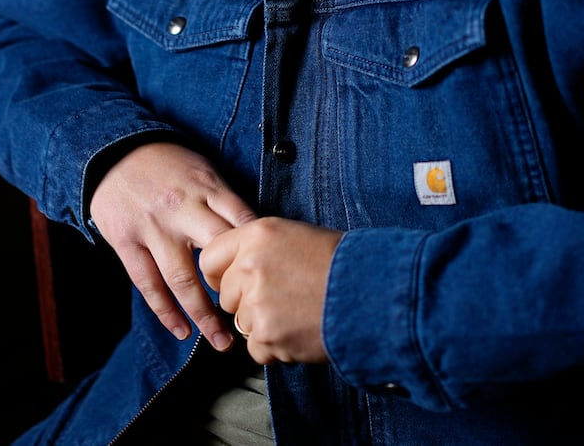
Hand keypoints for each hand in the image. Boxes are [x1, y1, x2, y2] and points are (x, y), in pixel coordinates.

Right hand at [89, 141, 256, 350]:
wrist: (112, 150)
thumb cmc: (168, 163)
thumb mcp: (203, 169)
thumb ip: (226, 201)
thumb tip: (259, 237)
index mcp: (207, 187)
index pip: (242, 223)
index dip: (259, 254)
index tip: (274, 281)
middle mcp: (181, 209)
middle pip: (217, 255)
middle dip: (238, 290)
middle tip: (255, 320)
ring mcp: (152, 228)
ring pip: (182, 279)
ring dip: (203, 315)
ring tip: (222, 342)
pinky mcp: (126, 241)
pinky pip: (147, 283)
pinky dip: (165, 311)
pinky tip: (182, 331)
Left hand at [200, 217, 341, 364]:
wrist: (373, 292)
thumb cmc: (342, 263)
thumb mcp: (296, 236)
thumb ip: (260, 249)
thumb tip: (237, 269)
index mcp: (256, 235)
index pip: (210, 257)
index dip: (220, 274)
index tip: (233, 283)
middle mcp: (249, 266)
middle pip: (225, 295)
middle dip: (246, 303)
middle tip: (282, 300)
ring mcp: (255, 303)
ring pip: (242, 324)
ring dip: (264, 326)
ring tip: (298, 314)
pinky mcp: (266, 336)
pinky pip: (257, 349)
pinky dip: (276, 347)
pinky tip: (301, 330)